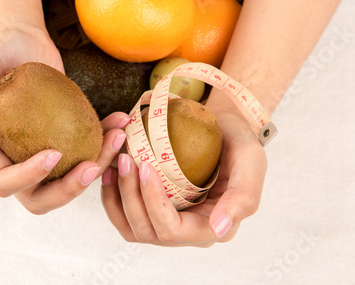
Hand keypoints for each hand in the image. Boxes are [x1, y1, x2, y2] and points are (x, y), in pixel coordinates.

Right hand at [0, 25, 129, 213]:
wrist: (23, 42)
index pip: (4, 182)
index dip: (28, 177)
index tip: (54, 153)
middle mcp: (16, 161)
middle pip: (39, 198)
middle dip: (67, 191)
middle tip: (92, 167)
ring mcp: (42, 154)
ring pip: (69, 181)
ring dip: (97, 166)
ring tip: (116, 138)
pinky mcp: (65, 141)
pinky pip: (86, 154)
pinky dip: (105, 144)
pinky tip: (119, 123)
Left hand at [101, 105, 267, 246]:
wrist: (223, 128)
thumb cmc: (238, 141)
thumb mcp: (251, 161)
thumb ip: (242, 198)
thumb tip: (219, 230)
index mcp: (212, 227)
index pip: (172, 230)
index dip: (153, 202)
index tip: (145, 166)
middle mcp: (188, 231)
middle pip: (146, 230)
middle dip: (130, 196)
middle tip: (124, 159)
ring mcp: (168, 222)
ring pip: (131, 226)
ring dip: (117, 198)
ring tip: (113, 164)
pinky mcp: (153, 209)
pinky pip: (125, 214)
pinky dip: (112, 196)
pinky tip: (109, 169)